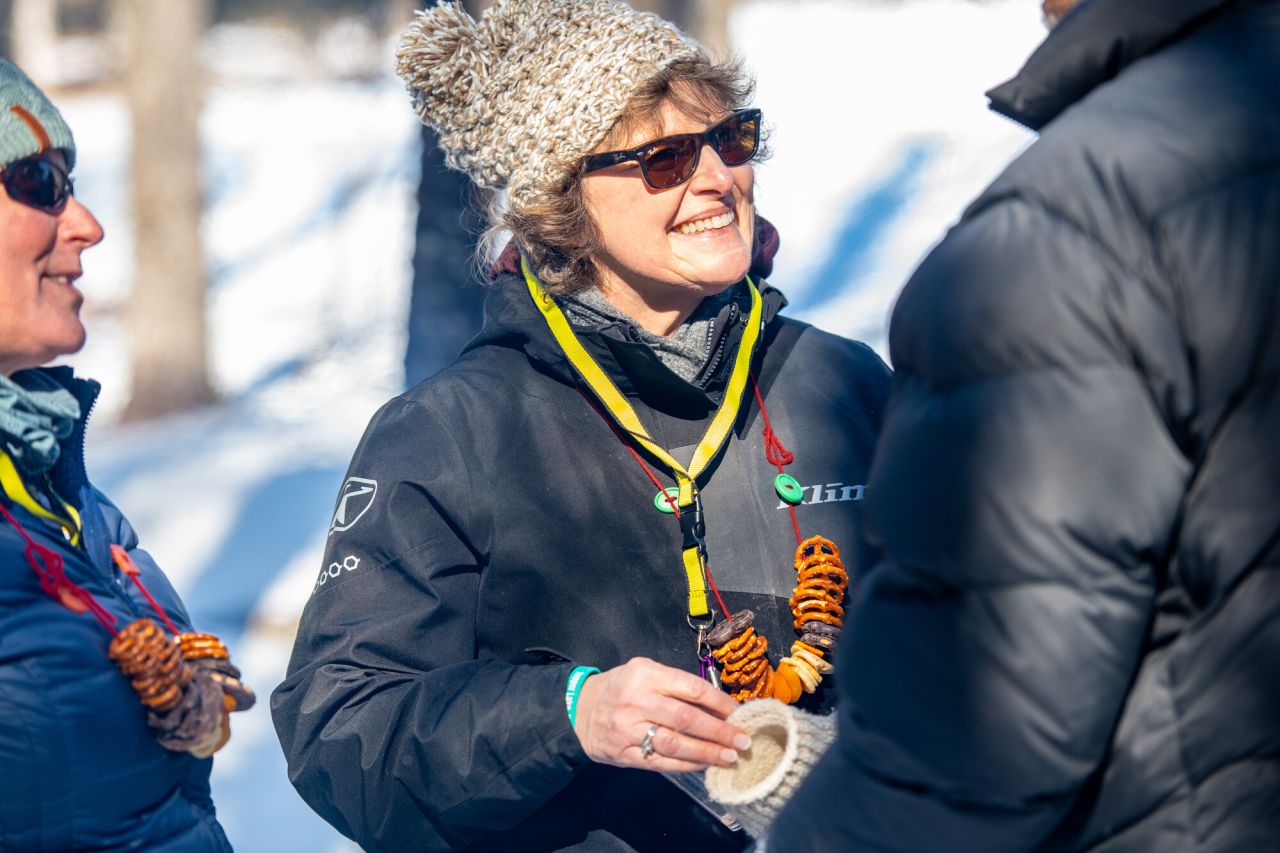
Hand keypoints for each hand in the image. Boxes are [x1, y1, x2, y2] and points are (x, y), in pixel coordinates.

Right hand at [572, 656, 749, 772]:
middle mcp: (636, 700)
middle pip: (686, 718)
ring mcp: (628, 729)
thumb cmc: (620, 688)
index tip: (738, 712)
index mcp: (645, 674)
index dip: (719, 702)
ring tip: (729, 756)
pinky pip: (661, 762)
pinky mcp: (624, 753)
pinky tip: (704, 765)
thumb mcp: (644, 672)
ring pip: (675, 743)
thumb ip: (676, 685)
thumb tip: (719, 706)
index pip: (691, 688)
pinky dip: (687, 765)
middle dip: (719, 731)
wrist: (578, 710)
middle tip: (742, 740)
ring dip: (706, 752)